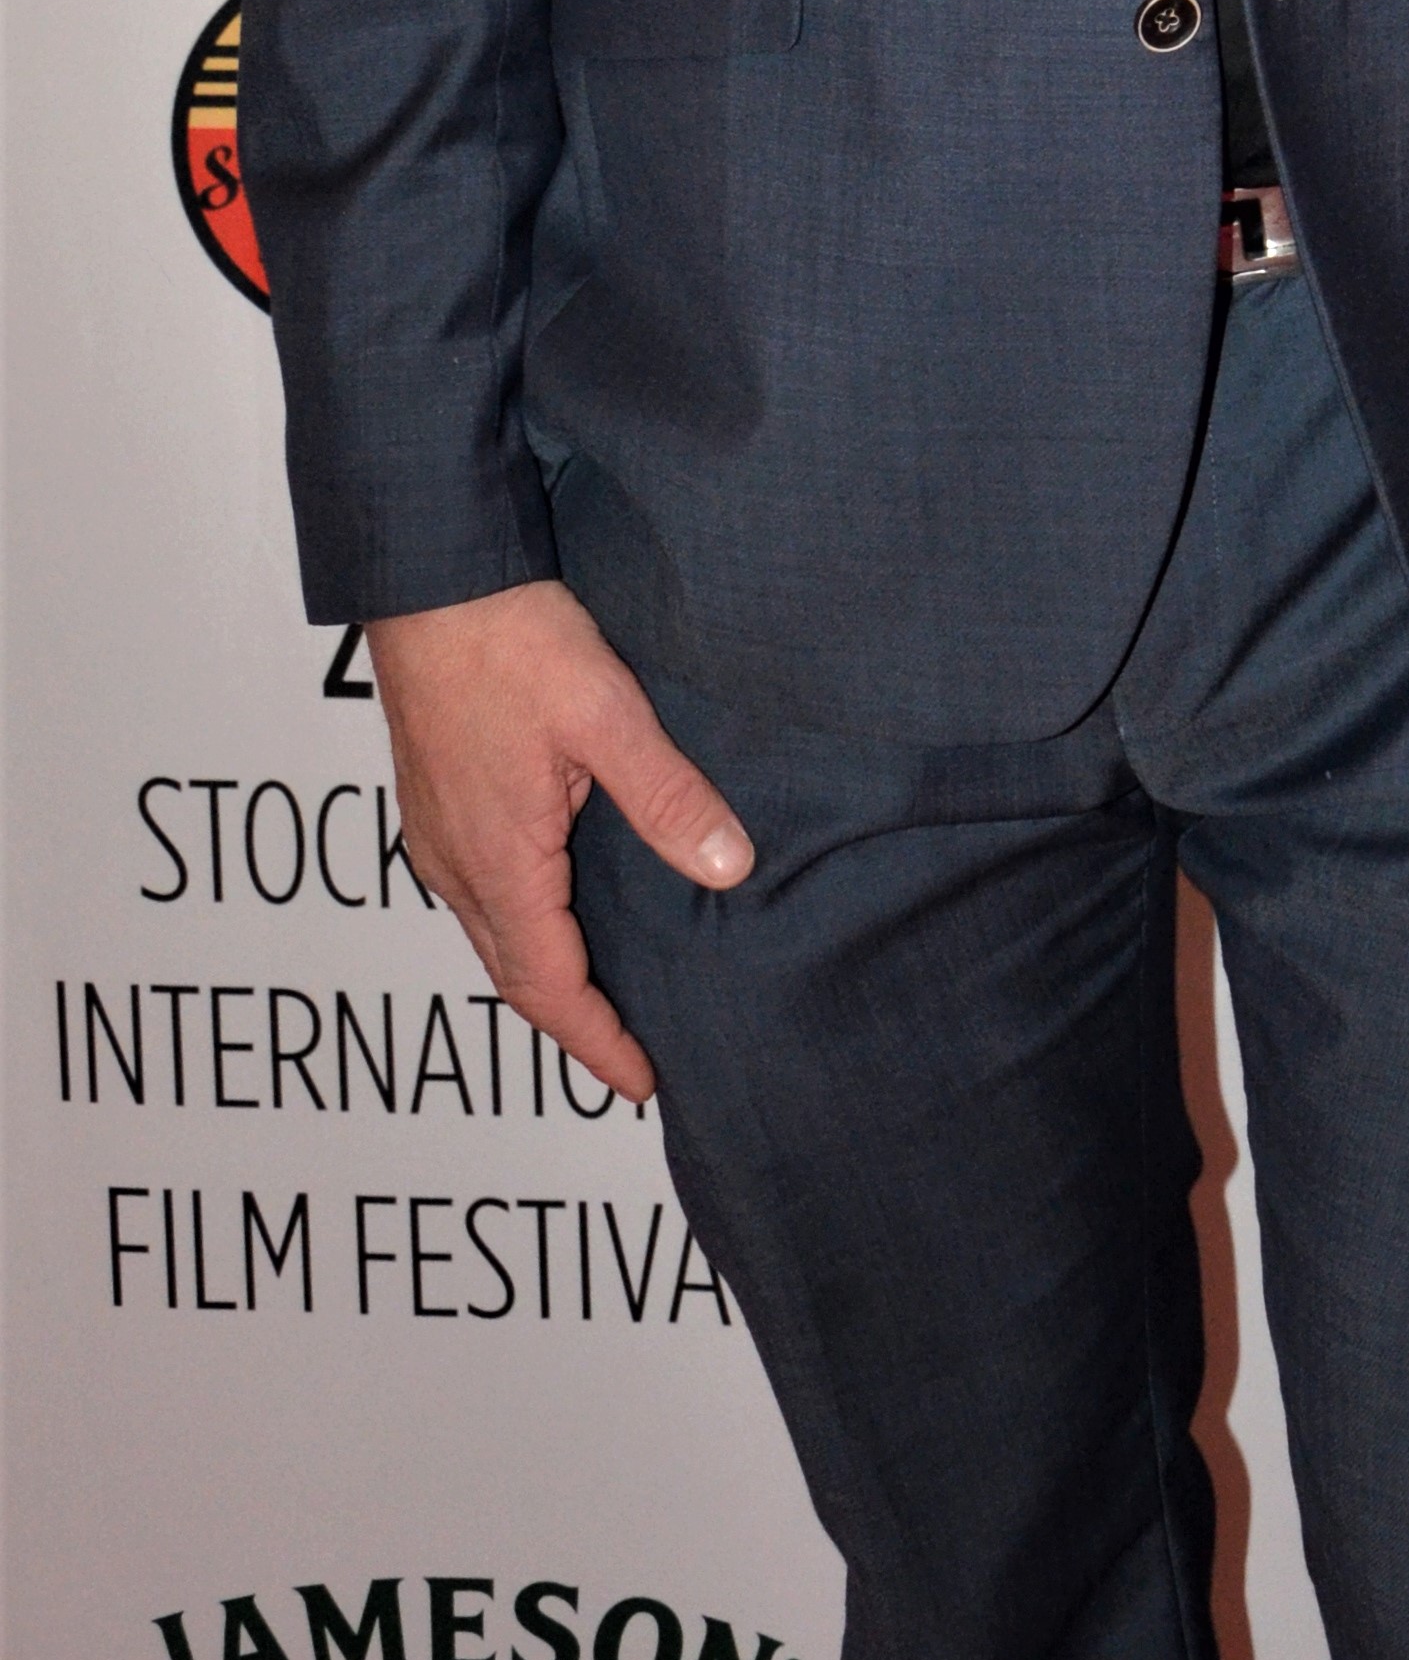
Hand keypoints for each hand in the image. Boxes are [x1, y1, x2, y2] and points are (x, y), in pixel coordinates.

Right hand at [368, 581, 751, 1102]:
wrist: (429, 577)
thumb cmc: (509, 639)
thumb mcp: (607, 714)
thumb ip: (666, 796)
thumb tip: (728, 868)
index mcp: (499, 859)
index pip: (548, 986)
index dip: (596, 1043)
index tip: (640, 1082)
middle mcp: (457, 862)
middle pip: (516, 973)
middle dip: (572, 1023)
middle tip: (630, 1057)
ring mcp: (439, 833)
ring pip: (492, 934)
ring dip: (544, 974)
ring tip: (603, 995)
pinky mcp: (437, 801)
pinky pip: (478, 892)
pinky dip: (521, 926)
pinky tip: (556, 908)